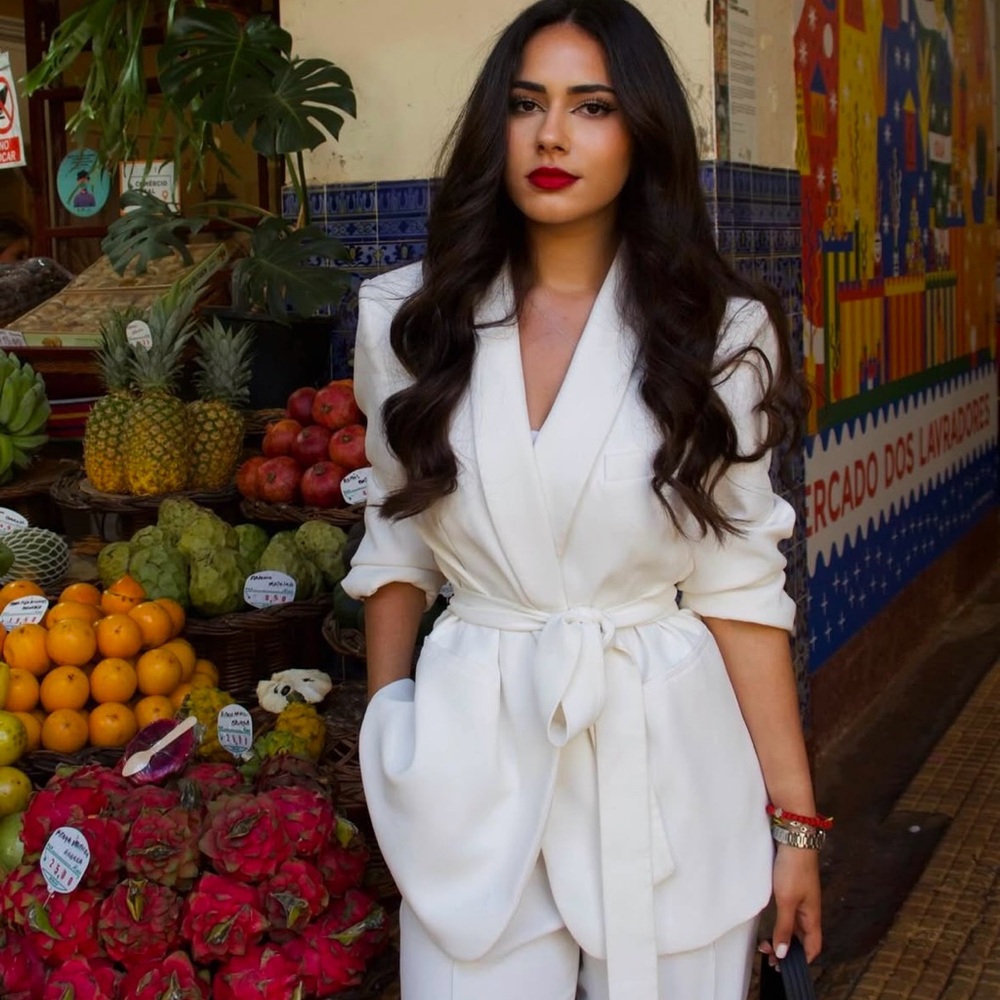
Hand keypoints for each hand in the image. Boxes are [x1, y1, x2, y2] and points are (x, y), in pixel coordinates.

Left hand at [759, 844, 821, 966]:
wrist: (794, 839)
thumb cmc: (794, 868)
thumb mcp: (787, 900)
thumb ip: (784, 927)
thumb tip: (783, 953)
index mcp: (812, 916)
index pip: (813, 946)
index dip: (802, 959)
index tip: (785, 967)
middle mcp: (809, 910)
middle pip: (801, 938)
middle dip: (787, 950)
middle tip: (768, 957)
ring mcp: (801, 899)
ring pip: (793, 925)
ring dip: (782, 936)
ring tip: (765, 945)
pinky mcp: (792, 888)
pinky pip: (788, 913)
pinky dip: (780, 922)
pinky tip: (770, 923)